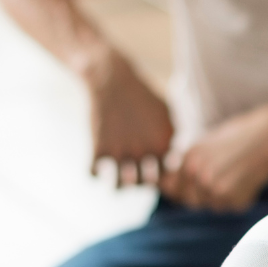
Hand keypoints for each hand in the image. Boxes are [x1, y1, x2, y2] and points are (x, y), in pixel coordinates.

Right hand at [86, 50, 174, 186]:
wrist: (114, 79)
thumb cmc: (142, 94)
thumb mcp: (166, 111)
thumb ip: (172, 134)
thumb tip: (175, 153)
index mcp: (162, 144)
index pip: (166, 175)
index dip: (158, 175)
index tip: (151, 168)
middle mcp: (144, 152)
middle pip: (144, 184)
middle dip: (140, 182)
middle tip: (134, 174)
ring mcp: (121, 152)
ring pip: (120, 186)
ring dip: (119, 185)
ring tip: (118, 178)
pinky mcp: (99, 147)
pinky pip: (92, 174)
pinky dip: (93, 174)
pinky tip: (96, 165)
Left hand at [160, 104, 267, 210]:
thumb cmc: (240, 136)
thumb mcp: (207, 144)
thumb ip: (187, 164)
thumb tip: (166, 185)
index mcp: (189, 159)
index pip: (170, 188)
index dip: (180, 189)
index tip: (192, 186)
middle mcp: (198, 175)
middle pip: (190, 201)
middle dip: (202, 196)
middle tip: (223, 179)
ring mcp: (216, 189)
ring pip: (212, 206)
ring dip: (222, 197)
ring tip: (238, 175)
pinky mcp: (234, 200)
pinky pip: (230, 207)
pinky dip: (239, 198)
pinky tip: (248, 180)